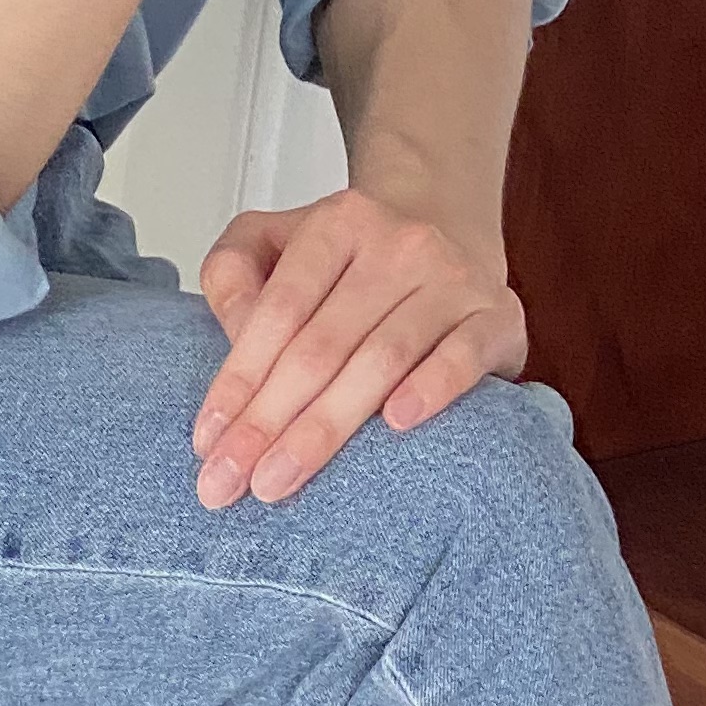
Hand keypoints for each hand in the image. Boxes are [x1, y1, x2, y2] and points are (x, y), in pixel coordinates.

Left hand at [189, 190, 527, 507]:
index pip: (280, 306)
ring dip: (326, 426)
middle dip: (269, 420)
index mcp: (340, 221)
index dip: (239, 377)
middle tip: (229, 484)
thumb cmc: (354, 260)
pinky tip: (397, 423)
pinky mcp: (498, 315)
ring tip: (279, 479)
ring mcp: (454, 277)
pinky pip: (465, 353)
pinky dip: (432, 386)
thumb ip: (235, 271)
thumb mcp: (281, 241)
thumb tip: (232, 332)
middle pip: (324, 342)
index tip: (207, 441)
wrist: (451, 230)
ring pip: (383, 357)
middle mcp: (400, 242)